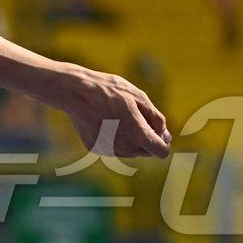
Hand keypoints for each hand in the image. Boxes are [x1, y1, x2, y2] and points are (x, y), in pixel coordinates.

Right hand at [53, 64, 170, 157]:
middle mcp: (126, 148)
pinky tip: (102, 120)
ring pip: (129, 150)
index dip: (161, 141)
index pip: (162, 152)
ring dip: (128, 138)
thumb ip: (157, 119)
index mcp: (139, 136)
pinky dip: (111, 137)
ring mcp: (109, 149)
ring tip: (114, 116)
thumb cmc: (109, 90)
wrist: (76, 91)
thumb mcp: (139, 97)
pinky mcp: (96, 148)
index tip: (153, 128)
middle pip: (146, 151)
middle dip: (144, 137)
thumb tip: (166, 137)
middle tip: (131, 115)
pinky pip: (112, 146)